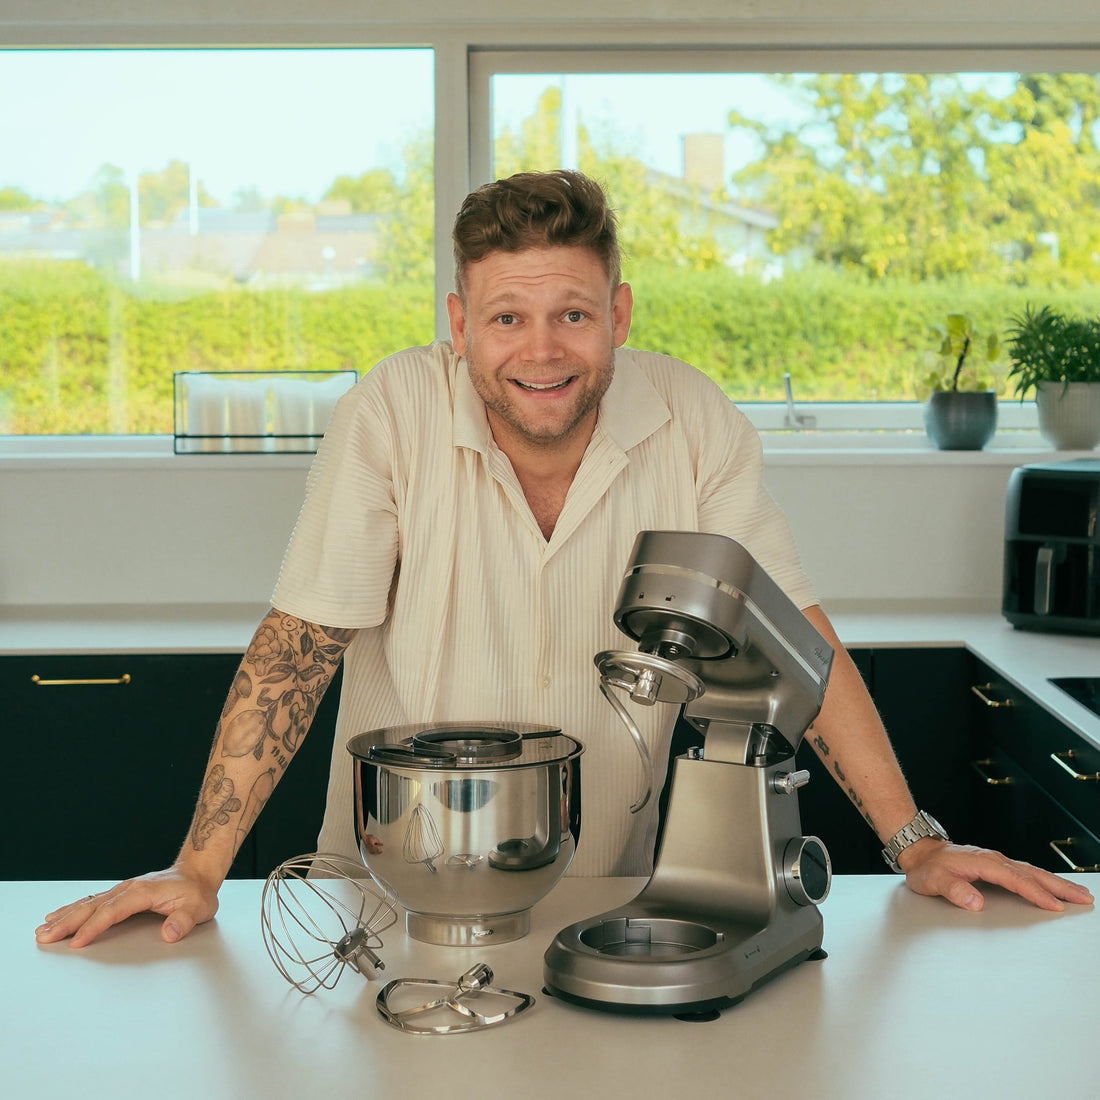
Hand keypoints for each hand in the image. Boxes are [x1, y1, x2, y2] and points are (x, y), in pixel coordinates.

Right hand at [34, 866, 220, 947]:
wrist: (197, 873)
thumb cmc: (196, 892)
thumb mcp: (198, 908)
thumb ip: (184, 921)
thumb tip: (170, 933)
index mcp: (144, 892)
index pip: (113, 910)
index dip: (95, 926)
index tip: (78, 941)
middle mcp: (129, 888)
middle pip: (93, 906)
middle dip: (68, 922)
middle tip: (45, 937)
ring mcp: (123, 890)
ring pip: (88, 903)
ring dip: (65, 916)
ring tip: (43, 929)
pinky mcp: (121, 894)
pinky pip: (92, 901)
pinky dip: (73, 909)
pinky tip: (58, 916)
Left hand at [900, 839, 1094, 911]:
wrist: (921, 852)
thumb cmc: (928, 868)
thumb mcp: (934, 880)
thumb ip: (954, 890)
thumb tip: (975, 902)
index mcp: (983, 862)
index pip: (1015, 880)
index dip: (1035, 894)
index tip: (1054, 906)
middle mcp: (994, 859)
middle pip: (1032, 873)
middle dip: (1060, 886)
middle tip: (1084, 898)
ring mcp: (997, 861)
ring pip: (1033, 872)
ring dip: (1057, 882)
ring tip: (1080, 893)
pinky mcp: (998, 865)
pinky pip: (1027, 872)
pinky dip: (1044, 879)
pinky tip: (1055, 886)